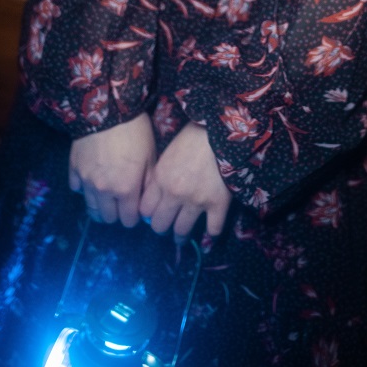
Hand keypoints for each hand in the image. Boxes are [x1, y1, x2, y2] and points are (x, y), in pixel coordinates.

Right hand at [69, 112, 156, 227]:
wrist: (108, 109)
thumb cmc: (135, 132)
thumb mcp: (151, 157)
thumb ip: (149, 184)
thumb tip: (147, 205)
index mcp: (126, 189)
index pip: (128, 220)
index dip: (134, 216)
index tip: (136, 208)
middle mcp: (104, 191)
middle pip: (108, 219)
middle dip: (117, 214)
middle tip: (122, 202)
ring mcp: (86, 181)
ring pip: (91, 209)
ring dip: (100, 207)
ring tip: (107, 197)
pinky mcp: (73, 170)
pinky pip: (77, 189)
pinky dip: (84, 188)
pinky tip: (92, 179)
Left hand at [139, 122, 232, 242]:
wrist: (221, 130)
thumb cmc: (192, 137)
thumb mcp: (167, 155)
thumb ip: (158, 177)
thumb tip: (153, 199)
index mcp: (160, 179)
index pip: (145, 211)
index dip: (149, 214)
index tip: (154, 213)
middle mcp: (175, 194)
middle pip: (160, 225)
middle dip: (162, 228)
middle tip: (167, 226)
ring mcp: (197, 201)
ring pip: (182, 231)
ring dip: (180, 235)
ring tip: (182, 236)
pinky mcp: (218, 204)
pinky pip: (213, 229)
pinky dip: (211, 232)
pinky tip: (210, 231)